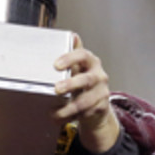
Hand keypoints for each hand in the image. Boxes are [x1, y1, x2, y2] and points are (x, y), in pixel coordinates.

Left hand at [54, 36, 117, 152]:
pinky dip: (70, 117)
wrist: (97, 104)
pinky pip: (85, 114)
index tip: (56, 65)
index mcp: (91, 62)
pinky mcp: (101, 107)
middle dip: (70, 84)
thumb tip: (71, 35)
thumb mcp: (79, 66)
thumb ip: (73, 52)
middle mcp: (99, 76)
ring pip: (84, 102)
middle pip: (86, 80)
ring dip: (67, 109)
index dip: (70, 58)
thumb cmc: (83, 81)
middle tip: (56, 89)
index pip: (83, 56)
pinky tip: (59, 118)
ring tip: (53, 113)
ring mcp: (101, 93)